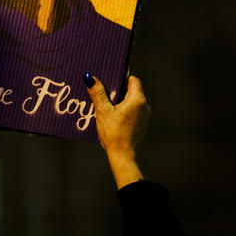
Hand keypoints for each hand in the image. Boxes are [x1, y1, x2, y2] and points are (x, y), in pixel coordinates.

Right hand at [85, 73, 149, 188]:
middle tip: (103, 93)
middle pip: (130, 91)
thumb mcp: (103, 111)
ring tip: (104, 106)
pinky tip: (111, 117)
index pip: (133, 80)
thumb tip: (90, 78)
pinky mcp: (140, 125)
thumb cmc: (114, 133)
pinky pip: (131, 112)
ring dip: (118, 102)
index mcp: (138, 100)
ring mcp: (144, 117)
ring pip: (130, 102)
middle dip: (117, 91)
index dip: (121, 78)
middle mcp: (144, 106)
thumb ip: (97, 93)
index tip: (109, 80)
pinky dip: (122, 111)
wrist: (123, 157)